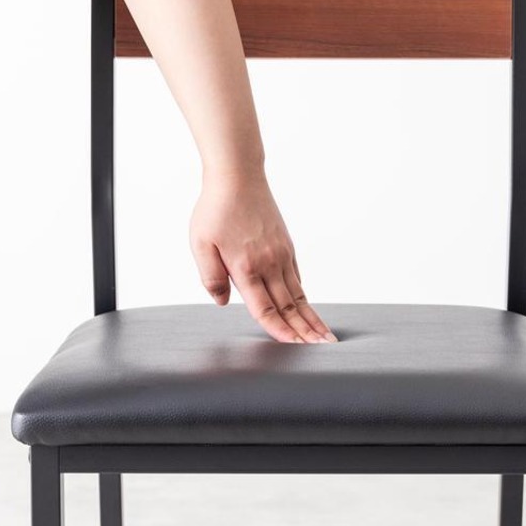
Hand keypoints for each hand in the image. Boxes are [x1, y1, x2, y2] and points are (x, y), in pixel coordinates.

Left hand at [190, 165, 337, 343]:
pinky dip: (304, 295)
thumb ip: (211, 277)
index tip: (294, 346)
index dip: (278, 330)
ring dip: (312, 317)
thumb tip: (223, 302)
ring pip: (299, 294)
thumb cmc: (215, 209)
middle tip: (322, 348)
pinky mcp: (286, 245)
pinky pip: (297, 277)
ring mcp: (281, 254)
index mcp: (246, 267)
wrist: (238, 176)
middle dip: (305, 331)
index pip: (265, 308)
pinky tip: (308, 307)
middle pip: (289, 306)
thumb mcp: (200, 244)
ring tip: (325, 335)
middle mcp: (269, 263)